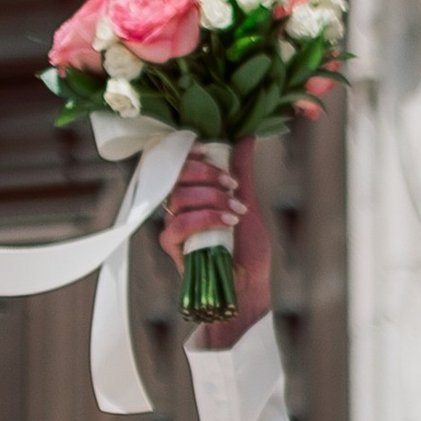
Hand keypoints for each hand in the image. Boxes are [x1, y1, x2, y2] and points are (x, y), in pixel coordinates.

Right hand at [159, 137, 270, 343]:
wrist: (249, 288)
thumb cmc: (248, 249)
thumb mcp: (248, 202)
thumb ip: (242, 169)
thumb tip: (248, 133)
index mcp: (193, 193)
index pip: (178, 162)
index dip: (189, 151)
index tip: (209, 150)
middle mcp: (179, 206)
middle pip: (175, 175)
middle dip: (206, 174)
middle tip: (232, 186)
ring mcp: (174, 225)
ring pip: (179, 196)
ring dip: (212, 199)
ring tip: (237, 211)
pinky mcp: (172, 246)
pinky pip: (178, 224)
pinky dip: (206, 219)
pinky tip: (228, 223)